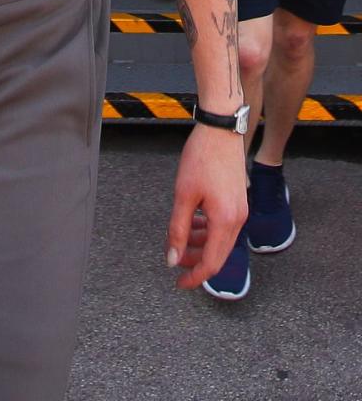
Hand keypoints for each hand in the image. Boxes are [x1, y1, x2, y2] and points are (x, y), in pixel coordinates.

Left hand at [165, 123, 246, 289]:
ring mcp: (240, 210)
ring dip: (201, 245)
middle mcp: (238, 219)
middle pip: (218, 254)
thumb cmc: (201, 158)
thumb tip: (173, 258)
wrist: (220, 130)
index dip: (195, 277)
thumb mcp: (183, 195)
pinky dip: (208, 230)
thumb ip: (178, 229)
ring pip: (221, 240)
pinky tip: (193, 223)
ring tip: (182, 242)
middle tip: (177, 264)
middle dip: (197, 262)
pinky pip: (223, 226)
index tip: (180, 284)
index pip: (212, 262)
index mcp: (225, 221)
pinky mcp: (238, 200)